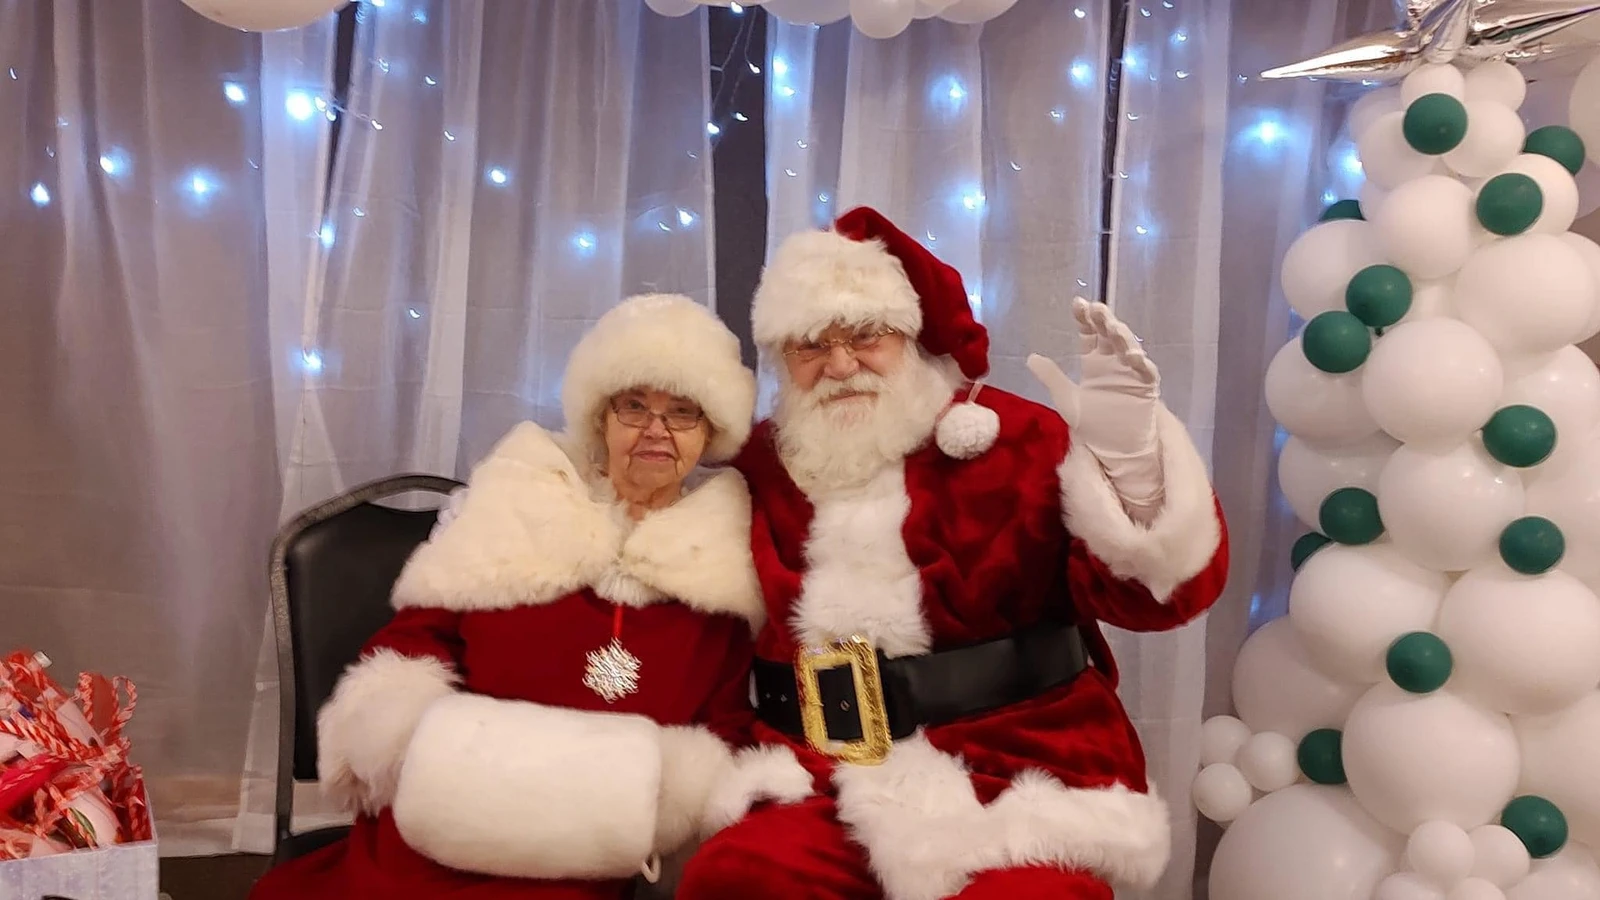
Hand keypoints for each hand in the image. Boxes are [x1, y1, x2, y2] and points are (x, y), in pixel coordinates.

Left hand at [1027, 297, 1160, 460]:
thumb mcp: (1066, 399)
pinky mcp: (1146, 387)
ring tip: (1113, 327)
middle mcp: (1114, 361)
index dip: (1085, 319)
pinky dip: (1141, 363)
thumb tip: (1030, 357)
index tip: (1078, 303)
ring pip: (1128, 348)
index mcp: (1094, 361)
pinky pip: (1145, 372)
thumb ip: (1051, 377)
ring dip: (1122, 337)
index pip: (1089, 334)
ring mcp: (1131, 372)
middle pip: (1109, 335)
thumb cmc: (1093, 424)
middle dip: (1104, 321)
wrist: (1113, 449)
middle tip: (1096, 308)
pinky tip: (1133, 355)